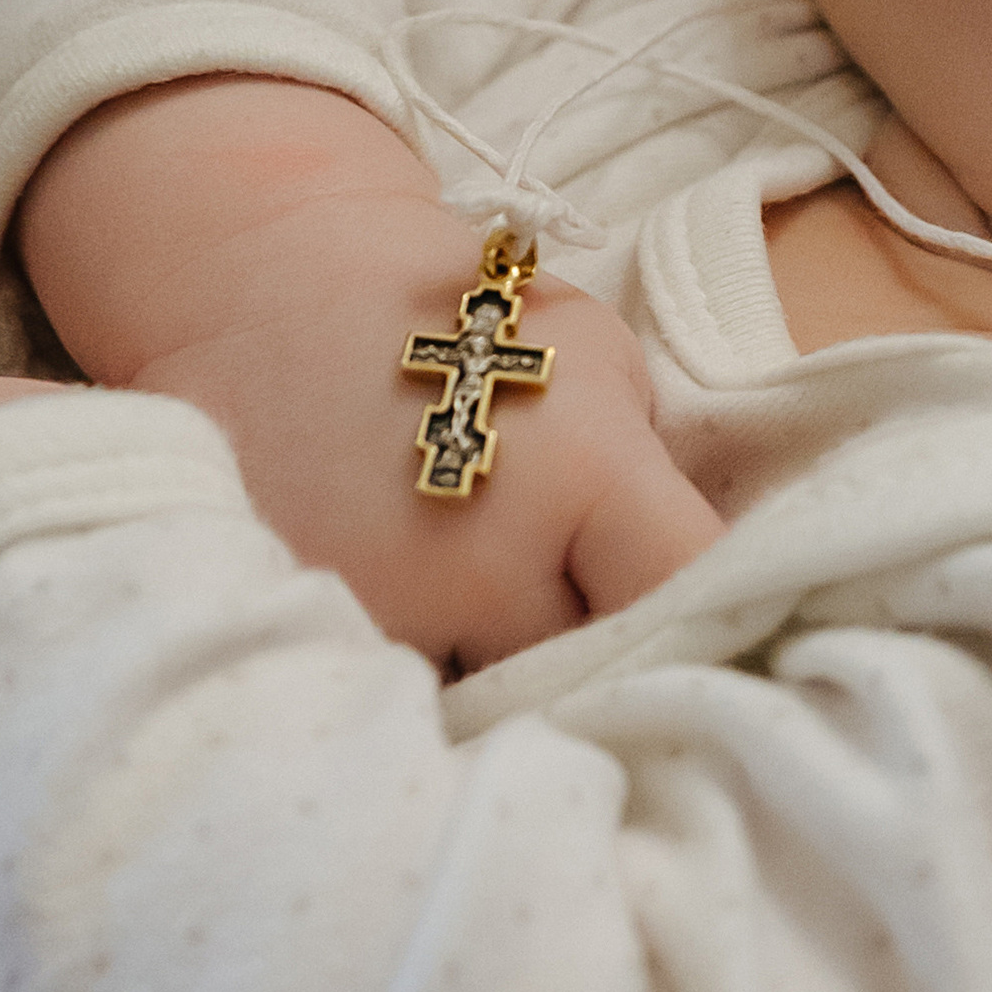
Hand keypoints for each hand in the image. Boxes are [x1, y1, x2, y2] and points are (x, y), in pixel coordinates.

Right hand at [20, 76, 723, 670]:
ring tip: (507, 626)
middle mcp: (486, 567)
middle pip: (596, 676)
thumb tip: (691, 577)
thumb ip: (649, 477)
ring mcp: (394, 617)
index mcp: (580, 476)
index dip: (719, 612)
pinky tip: (426, 625)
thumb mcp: (599, 362)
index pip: (689, 592)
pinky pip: (410, 693)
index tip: (720, 622)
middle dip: (611, 659)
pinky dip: (430, 675)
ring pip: (500, 703)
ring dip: (515, 678)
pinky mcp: (317, 640)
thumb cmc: (457, 318)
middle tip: (603, 627)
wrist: (271, 288)